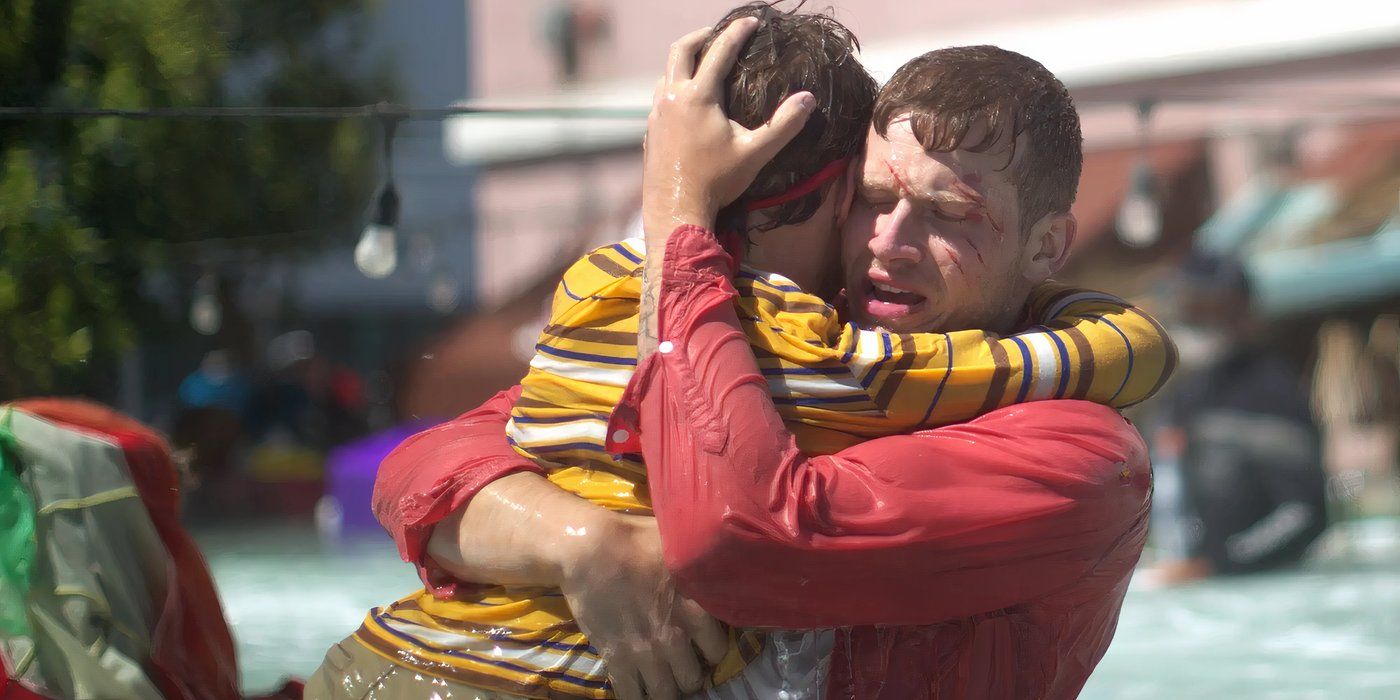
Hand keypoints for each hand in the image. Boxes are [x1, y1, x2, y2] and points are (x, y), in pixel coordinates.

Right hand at [558, 513, 728, 699]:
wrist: (590, 548)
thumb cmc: (636, 539)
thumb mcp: (682, 549)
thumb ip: (703, 568)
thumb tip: (723, 564)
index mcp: (696, 609)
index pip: (718, 651)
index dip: (712, 651)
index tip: (704, 648)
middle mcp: (675, 637)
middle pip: (693, 679)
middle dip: (689, 675)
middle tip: (681, 665)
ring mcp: (645, 651)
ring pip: (664, 694)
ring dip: (665, 689)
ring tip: (661, 679)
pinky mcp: (615, 658)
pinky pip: (631, 695)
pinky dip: (635, 695)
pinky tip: (636, 685)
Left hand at [641, 18, 815, 241]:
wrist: (676, 210)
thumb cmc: (717, 182)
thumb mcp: (756, 154)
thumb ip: (784, 125)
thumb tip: (809, 99)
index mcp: (699, 96)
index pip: (720, 52)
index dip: (738, 32)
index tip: (752, 21)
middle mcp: (673, 98)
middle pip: (681, 49)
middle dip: (702, 36)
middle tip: (719, 34)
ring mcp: (656, 114)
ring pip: (666, 74)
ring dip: (684, 63)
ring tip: (702, 66)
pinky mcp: (650, 131)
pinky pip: (660, 98)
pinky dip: (675, 88)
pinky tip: (687, 104)